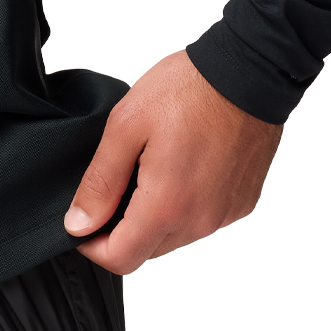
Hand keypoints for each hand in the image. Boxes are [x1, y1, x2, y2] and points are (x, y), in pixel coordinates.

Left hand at [63, 49, 283, 275]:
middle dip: (123, 230)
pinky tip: (182, 168)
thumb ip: (100, 182)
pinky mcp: (241, 203)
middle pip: (147, 250)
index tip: (84, 223)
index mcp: (167, 205)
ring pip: (175, 236)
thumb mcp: (126, 126)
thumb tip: (79, 223)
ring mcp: (224, 214)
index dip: (93, 246)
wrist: (250, 71)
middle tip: (117, 186)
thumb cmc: (191, 90)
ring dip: (155, 217)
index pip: (121, 259)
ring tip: (151, 170)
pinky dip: (185, 205)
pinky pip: (202, 220)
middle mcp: (200, 220)